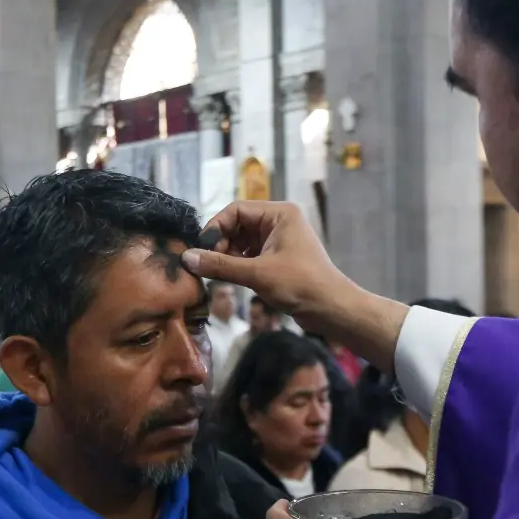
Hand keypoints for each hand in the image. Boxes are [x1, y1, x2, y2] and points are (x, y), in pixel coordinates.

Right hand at [185, 202, 340, 316]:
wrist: (331, 308)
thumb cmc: (299, 284)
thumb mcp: (256, 274)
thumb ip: (220, 265)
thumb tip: (186, 258)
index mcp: (279, 213)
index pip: (236, 210)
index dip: (215, 228)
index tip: (201, 251)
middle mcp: (278, 221)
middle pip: (237, 225)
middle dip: (220, 244)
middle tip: (209, 266)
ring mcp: (278, 240)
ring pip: (241, 241)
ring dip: (227, 256)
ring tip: (218, 274)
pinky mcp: (277, 258)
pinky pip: (249, 255)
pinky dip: (237, 265)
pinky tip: (230, 279)